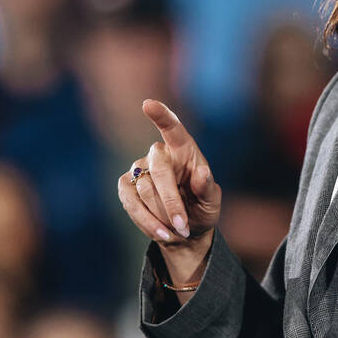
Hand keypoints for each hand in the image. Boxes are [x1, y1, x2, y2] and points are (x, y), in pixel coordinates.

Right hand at [119, 99, 220, 246]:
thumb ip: (208, 188)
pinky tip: (161, 232)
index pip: (173, 129)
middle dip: (171, 201)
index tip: (148, 104)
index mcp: (184, 150)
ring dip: (162, 215)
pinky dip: (146, 221)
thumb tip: (202, 173)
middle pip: (160, 169)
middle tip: (183, 225)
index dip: (161, 116)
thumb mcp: (212, 203)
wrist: (184, 231)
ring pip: (145, 189)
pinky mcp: (126, 187)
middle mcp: (159, 154)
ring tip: (178, 231)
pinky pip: (131, 202)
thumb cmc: (202, 209)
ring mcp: (140, 169)